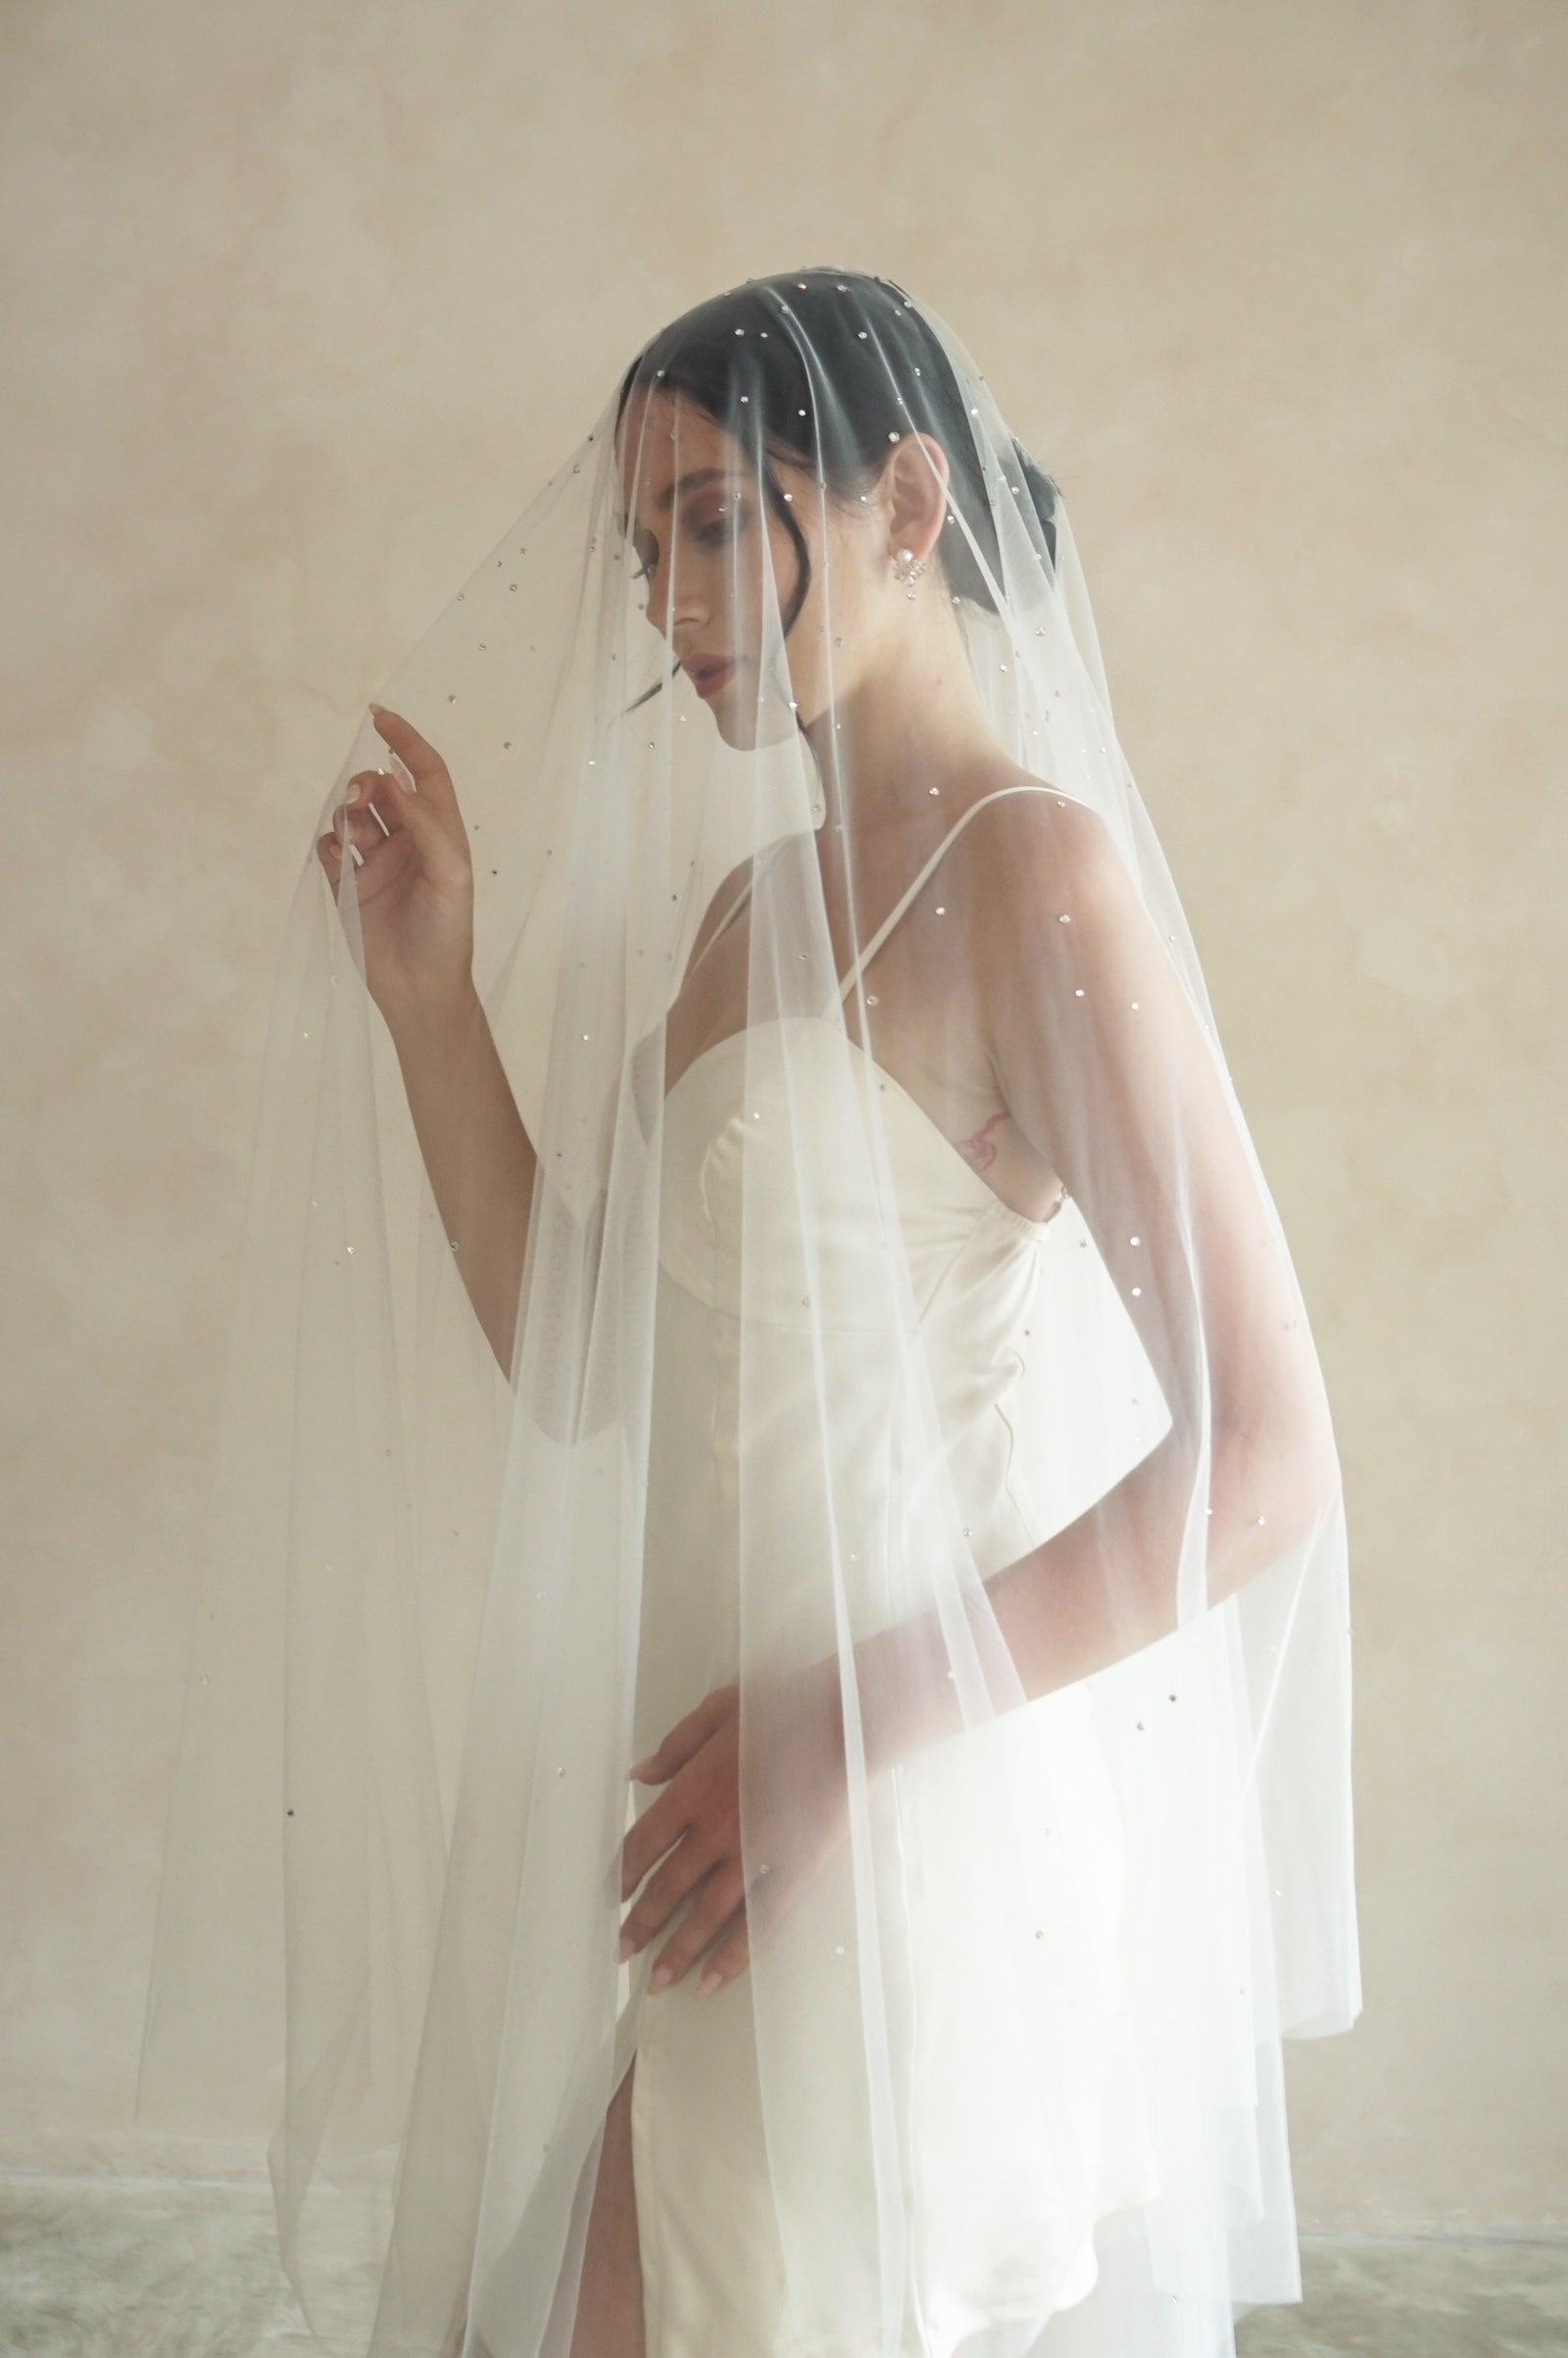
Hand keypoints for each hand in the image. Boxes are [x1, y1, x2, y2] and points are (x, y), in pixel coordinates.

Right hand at [316, 706, 475, 1027]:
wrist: (419, 988)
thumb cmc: (446, 932)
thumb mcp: (450, 873)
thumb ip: (426, 824)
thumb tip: (393, 779)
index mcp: (440, 833)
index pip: (424, 773)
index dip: (406, 742)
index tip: (380, 717)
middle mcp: (409, 841)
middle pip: (382, 789)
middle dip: (367, 783)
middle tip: (358, 797)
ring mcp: (377, 862)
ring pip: (353, 815)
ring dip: (347, 811)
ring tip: (349, 831)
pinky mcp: (349, 886)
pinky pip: (330, 848)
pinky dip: (329, 843)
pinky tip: (338, 857)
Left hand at [617, 1658, 851, 1999]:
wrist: (845, 1719)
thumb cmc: (783, 1705)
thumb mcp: (719, 1708)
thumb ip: (676, 1745)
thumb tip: (637, 1775)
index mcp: (692, 1789)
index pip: (643, 1844)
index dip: (622, 1874)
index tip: (609, 1898)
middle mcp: (714, 1831)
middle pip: (667, 1888)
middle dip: (640, 1924)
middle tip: (619, 1952)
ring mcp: (752, 1857)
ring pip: (705, 1915)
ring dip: (677, 1951)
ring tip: (657, 1982)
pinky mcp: (791, 1873)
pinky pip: (756, 1924)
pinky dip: (732, 1956)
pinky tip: (713, 1982)